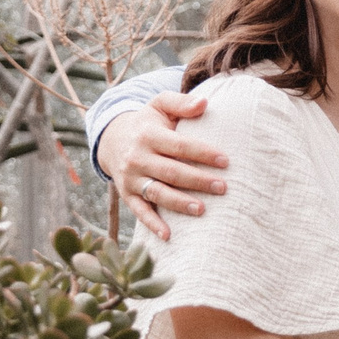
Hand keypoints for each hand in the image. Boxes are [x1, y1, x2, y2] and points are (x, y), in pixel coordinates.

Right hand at [98, 91, 228, 240]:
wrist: (113, 139)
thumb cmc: (148, 122)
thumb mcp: (160, 105)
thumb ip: (181, 103)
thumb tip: (205, 103)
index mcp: (148, 134)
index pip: (179, 145)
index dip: (203, 153)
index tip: (226, 161)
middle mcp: (137, 157)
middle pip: (171, 171)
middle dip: (198, 180)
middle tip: (223, 188)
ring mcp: (131, 178)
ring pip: (157, 193)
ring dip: (179, 203)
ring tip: (203, 210)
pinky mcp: (127, 194)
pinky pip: (139, 211)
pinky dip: (152, 224)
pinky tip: (168, 235)